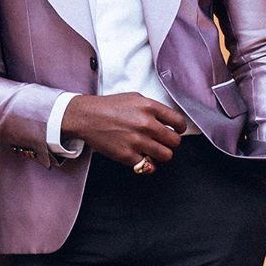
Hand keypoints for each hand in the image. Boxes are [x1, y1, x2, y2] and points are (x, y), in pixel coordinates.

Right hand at [61, 93, 187, 170]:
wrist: (86, 117)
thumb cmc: (109, 107)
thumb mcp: (135, 98)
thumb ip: (153, 108)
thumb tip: (168, 120)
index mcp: (149, 107)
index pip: (179, 122)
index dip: (180, 128)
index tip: (177, 131)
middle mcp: (146, 124)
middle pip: (175, 141)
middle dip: (170, 143)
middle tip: (163, 142)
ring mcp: (137, 141)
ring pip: (166, 155)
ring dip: (161, 155)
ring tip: (153, 151)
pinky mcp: (127, 155)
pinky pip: (148, 167)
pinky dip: (147, 165)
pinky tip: (142, 158)